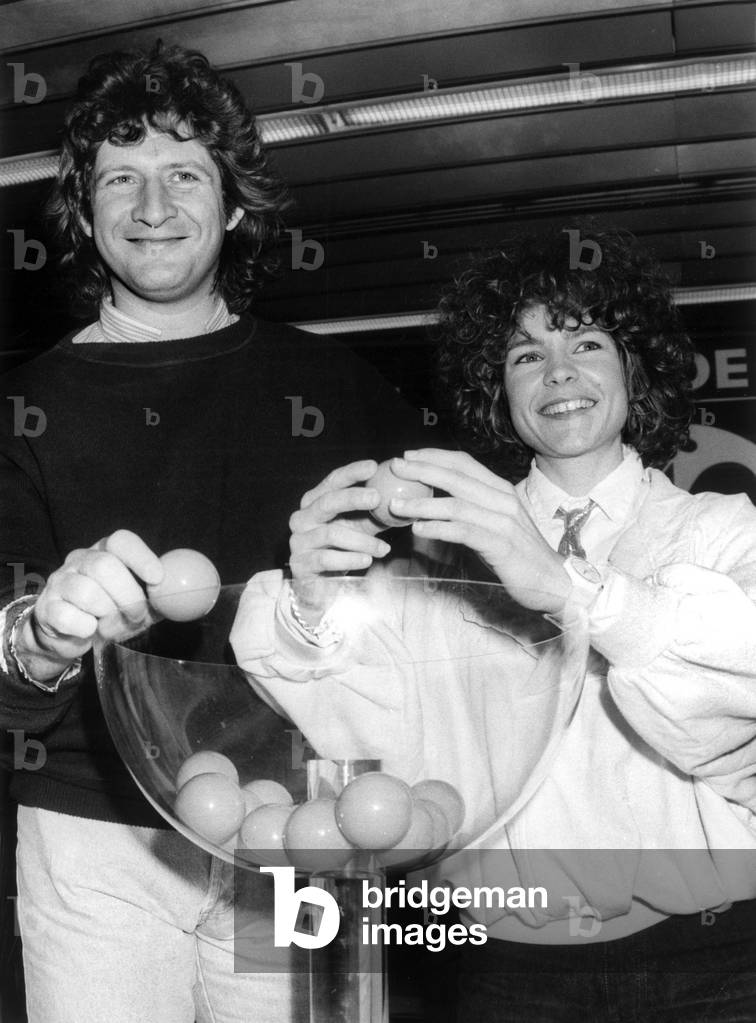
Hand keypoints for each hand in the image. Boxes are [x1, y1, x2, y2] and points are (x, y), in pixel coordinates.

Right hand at [15, 530, 162, 680]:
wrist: (69, 636)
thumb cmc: (110, 613)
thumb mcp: (137, 602)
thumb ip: (158, 597)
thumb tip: (184, 597)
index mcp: (105, 551)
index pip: (120, 540)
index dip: (141, 557)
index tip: (157, 578)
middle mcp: (80, 560)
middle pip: (104, 566)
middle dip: (127, 595)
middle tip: (138, 615)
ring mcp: (60, 581)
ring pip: (87, 592)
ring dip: (107, 615)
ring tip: (111, 625)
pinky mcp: (47, 607)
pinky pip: (69, 617)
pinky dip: (85, 628)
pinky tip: (89, 630)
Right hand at [288, 460, 390, 620]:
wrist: (321, 586)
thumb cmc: (343, 550)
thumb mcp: (361, 528)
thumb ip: (376, 512)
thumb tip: (405, 494)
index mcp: (315, 503)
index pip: (332, 482)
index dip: (351, 472)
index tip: (373, 466)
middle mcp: (302, 518)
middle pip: (327, 502)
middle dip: (353, 498)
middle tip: (378, 498)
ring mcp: (298, 541)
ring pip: (331, 533)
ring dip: (361, 540)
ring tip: (383, 548)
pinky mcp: (300, 563)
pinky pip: (326, 558)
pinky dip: (349, 559)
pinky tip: (367, 561)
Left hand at [387, 449, 570, 613]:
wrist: (553, 581)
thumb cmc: (518, 554)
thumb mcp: (496, 523)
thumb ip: (471, 510)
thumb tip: (434, 503)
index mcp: (501, 490)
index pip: (464, 463)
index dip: (434, 456)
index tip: (407, 456)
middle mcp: (503, 500)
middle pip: (457, 477)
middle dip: (422, 470)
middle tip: (395, 467)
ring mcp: (504, 521)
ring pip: (457, 504)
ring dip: (423, 503)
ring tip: (396, 506)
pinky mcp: (501, 545)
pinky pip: (464, 532)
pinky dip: (439, 529)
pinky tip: (418, 530)